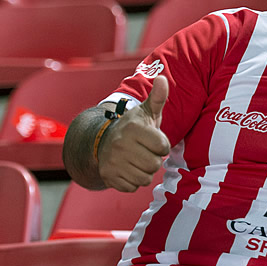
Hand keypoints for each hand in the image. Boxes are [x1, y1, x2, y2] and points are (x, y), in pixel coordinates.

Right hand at [97, 75, 169, 191]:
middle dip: (153, 159)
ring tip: (136, 159)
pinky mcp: (108, 177)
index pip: (164, 147)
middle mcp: (121, 145)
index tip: (152, 139)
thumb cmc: (133, 127)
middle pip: (155, 164)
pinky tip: (127, 168)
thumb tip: (162, 78)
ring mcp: (113, 162)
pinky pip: (133, 187)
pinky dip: (132, 181)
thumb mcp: (146, 111)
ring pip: (145, 178)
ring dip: (144, 171)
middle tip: (144, 151)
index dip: (162, 145)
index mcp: (134, 129)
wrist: (103, 142)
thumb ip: (158, 98)